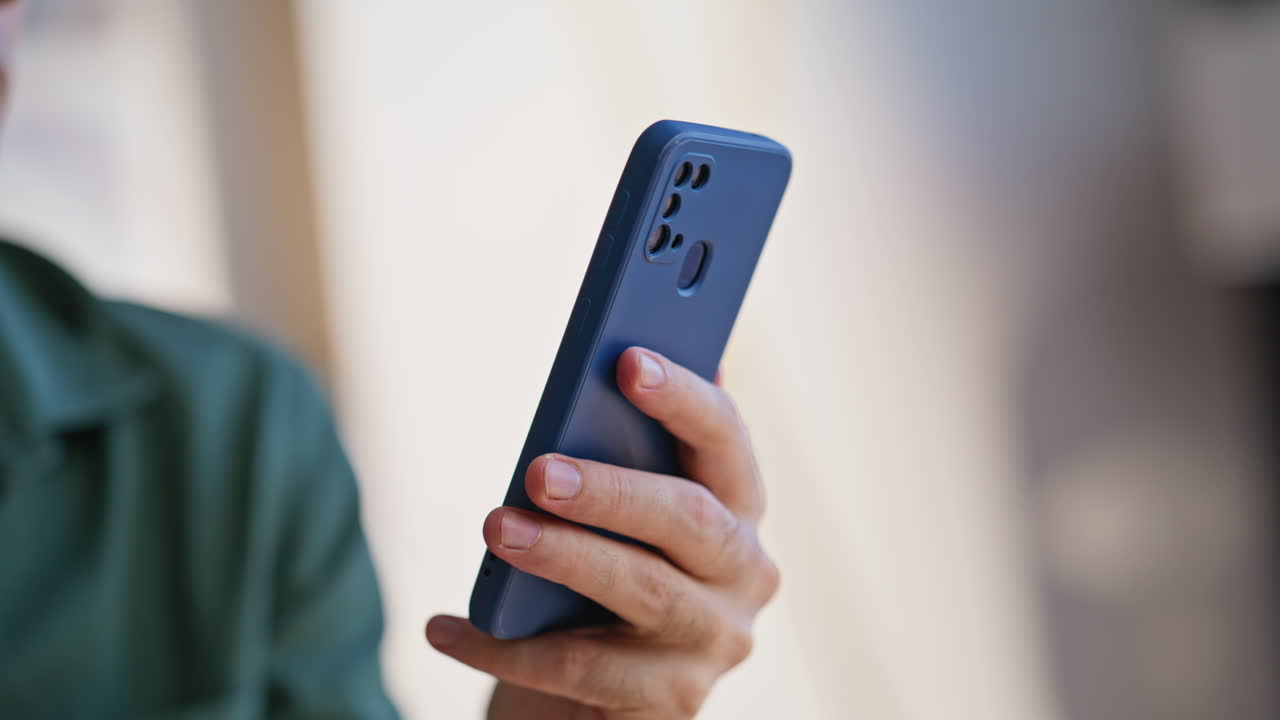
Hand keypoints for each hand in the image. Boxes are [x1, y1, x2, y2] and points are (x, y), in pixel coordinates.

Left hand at [426, 347, 778, 718]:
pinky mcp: (674, 700)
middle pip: (691, 518)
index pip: (727, 439)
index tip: (628, 360)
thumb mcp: (616, 509)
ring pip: (645, 590)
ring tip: (496, 528)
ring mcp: (716, 640)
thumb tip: (612, 358)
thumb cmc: (600, 575)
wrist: (594, 698)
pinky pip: (582, 669)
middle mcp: (746, 570)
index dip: (684, 398)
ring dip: (566, 555)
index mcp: (737, 504)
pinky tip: (445, 627)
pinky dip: (507, 648)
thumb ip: (625, 446)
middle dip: (613, 489)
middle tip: (539, 471)